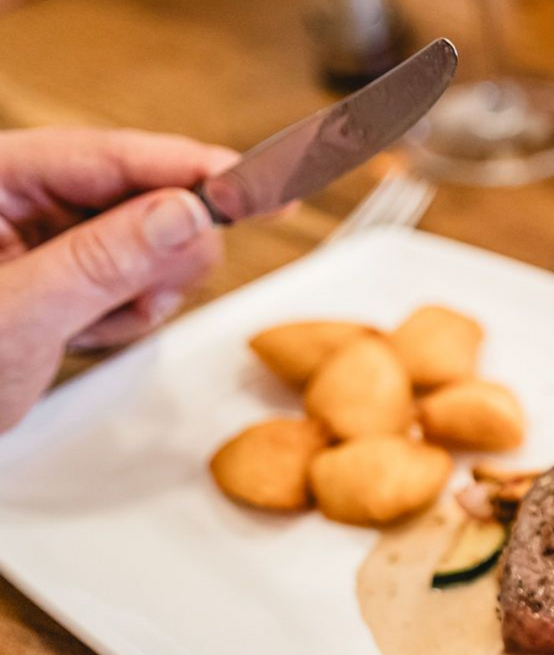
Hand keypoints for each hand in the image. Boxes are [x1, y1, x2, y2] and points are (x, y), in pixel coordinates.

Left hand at [0, 127, 234, 431]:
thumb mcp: (16, 317)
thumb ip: (102, 262)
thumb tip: (183, 216)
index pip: (107, 155)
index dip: (191, 168)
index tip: (260, 183)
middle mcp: (14, 193)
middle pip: (138, 193)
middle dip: (159, 251)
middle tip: (144, 295)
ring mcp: (39, 232)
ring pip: (146, 239)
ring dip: (141, 291)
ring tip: (92, 326)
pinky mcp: (60, 267)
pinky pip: (133, 274)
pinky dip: (129, 310)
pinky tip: (88, 331)